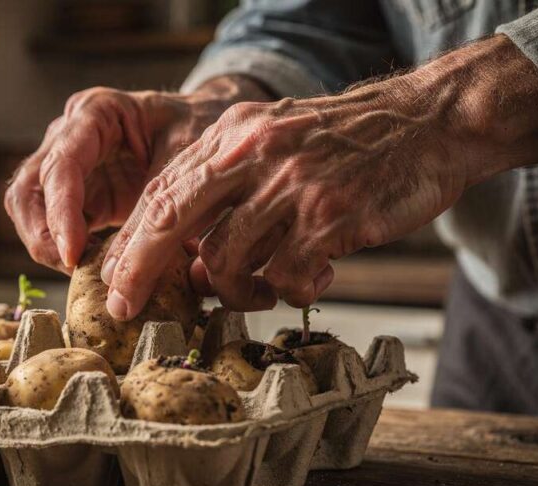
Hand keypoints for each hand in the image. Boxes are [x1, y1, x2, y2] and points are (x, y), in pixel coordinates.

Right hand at [4, 77, 272, 271]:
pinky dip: (62, 251)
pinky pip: (51, 226)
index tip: (72, 254)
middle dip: (41, 233)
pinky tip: (89, 269)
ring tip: (79, 271)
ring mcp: (67, 166)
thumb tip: (128, 268)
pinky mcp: (77, 196)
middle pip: (28, 188)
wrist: (208, 128)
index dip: (61, 212)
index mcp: (96, 112)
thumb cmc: (198, 131)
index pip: (61, 164)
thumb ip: (155, 207)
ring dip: (44, 245)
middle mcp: (69, 135)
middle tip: (69, 267)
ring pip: (28, 210)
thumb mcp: (186, 161)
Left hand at [101, 34, 537, 317]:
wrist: (424, 123)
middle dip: (140, 272)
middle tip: (127, 309)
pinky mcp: (328, 219)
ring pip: (223, 261)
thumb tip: (187, 264)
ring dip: (233, 292)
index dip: (130, 243)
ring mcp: (290, 187)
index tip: (113, 282)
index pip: (160, 193)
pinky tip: (310, 280)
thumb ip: (225, 193)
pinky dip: (288, 292)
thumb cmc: (341, 144)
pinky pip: (282, 279)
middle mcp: (253, 156)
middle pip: (170, 223)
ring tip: (258, 292)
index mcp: (232, 136)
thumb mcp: (271, 142)